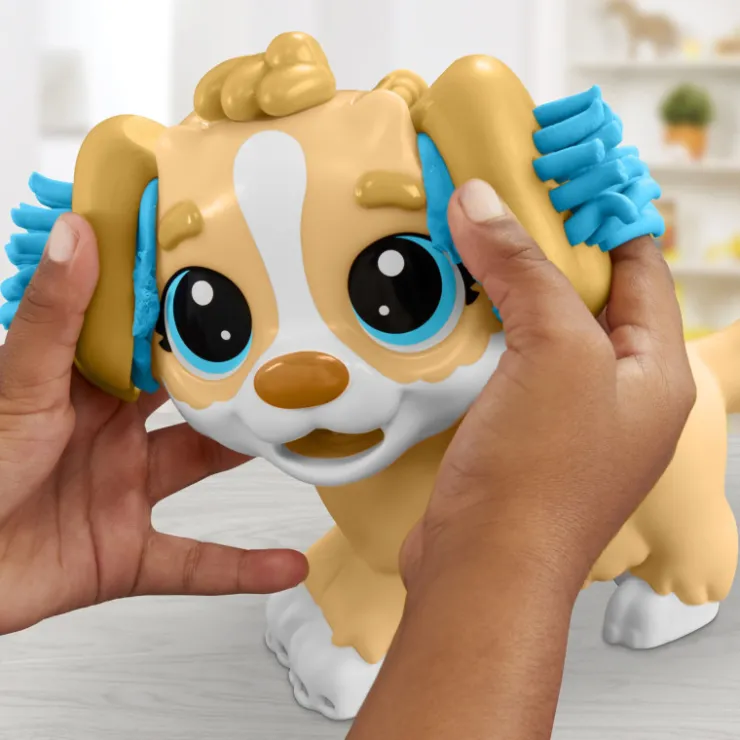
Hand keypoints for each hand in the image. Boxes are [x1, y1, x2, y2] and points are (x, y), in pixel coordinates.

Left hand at [0, 214, 306, 635]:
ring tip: (300, 426)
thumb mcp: (16, 386)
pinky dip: (240, 568)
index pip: (145, 336)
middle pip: (188, 396)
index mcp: (80, 386)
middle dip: (233, 374)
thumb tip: (79, 233)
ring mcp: (122, 492)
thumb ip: (54, 317)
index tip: (232, 272)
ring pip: (202, 465)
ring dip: (248, 452)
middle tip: (286, 343)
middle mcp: (109, 434)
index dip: (185, 306)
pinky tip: (286, 563)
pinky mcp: (128, 553)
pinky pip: (195, 563)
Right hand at [402, 179, 694, 595]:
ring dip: (510, 284)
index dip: (604, 217)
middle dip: (547, 246)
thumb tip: (482, 204)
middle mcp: (617, 393)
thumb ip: (523, 271)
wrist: (482, 568)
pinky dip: (486, 325)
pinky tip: (456, 304)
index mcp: (653, 373)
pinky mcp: (519, 431)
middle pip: (588, 294)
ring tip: (473, 239)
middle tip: (504, 199)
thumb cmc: (540, 479)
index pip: (640, 268)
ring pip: (542, 327)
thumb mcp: (554, 352)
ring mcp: (566, 415)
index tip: (563, 176)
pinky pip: (509, 359)